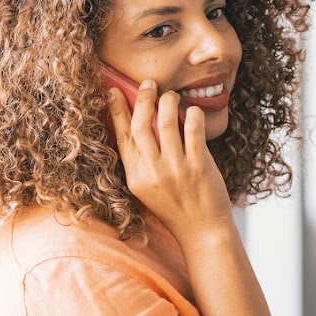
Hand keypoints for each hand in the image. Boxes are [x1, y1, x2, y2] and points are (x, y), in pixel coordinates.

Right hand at [106, 81, 232, 238]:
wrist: (201, 231)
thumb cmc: (175, 209)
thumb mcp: (147, 189)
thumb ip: (142, 162)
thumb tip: (140, 126)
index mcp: (135, 177)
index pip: (121, 136)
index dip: (117, 111)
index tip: (114, 92)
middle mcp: (152, 171)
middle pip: (141, 124)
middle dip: (143, 98)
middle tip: (148, 84)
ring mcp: (175, 168)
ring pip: (166, 122)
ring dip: (168, 102)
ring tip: (171, 96)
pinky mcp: (198, 165)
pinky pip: (193, 130)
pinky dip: (192, 115)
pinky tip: (192, 112)